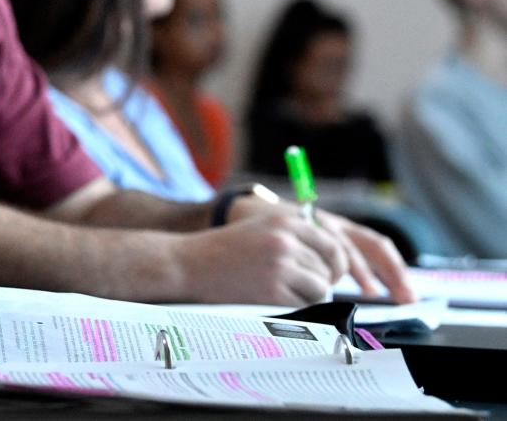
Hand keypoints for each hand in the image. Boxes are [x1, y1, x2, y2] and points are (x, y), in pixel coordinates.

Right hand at [227, 196, 416, 303]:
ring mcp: (281, 264)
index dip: (338, 264)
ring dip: (307, 295)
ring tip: (279, 290)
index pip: (336, 244)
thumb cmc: (223, 250)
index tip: (333, 275)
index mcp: (287, 219)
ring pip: (321, 288)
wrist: (187, 263)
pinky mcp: (273, 289)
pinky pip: (304, 304)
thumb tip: (339, 259)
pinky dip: (293, 306)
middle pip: (332, 267)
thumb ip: (296, 236)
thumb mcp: (262, 229)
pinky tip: (270, 298)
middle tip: (304, 286)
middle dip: (324, 280)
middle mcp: (287, 238)